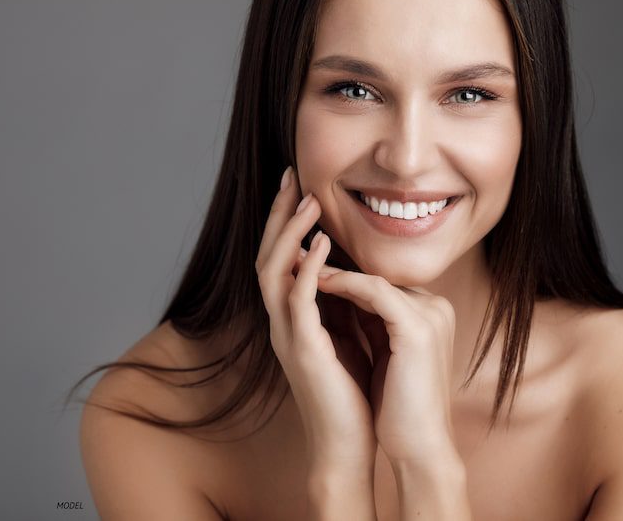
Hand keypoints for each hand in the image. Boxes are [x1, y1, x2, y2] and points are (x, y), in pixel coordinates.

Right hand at [255, 167, 375, 474]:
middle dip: (279, 215)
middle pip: (268, 255)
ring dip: (289, 232)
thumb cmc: (351, 395)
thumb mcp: (347, 339)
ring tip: (308, 200)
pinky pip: (297, 301)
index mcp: (293, 318)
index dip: (288, 222)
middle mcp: (282, 321)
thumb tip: (354, 274)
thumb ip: (342, 306)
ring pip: (274, 270)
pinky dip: (306, 268)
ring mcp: (287, 335)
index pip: (282, 259)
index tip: (302, 188)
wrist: (346, 446)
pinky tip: (321, 244)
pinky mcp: (302, 350)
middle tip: (291, 177)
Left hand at [316, 265, 458, 463]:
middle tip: (297, 251)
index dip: (342, 274)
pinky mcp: (417, 327)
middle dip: (334, 264)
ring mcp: (430, 314)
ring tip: (298, 260)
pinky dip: (341, 283)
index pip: (379, 283)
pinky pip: (372, 291)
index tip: (307, 266)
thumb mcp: (384, 353)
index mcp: (429, 314)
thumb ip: (372, 322)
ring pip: (373, 277)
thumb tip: (342, 296)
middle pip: (377, 274)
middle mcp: (435, 307)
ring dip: (331, 268)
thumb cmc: (397, 408)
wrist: (419, 447)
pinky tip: (314, 280)